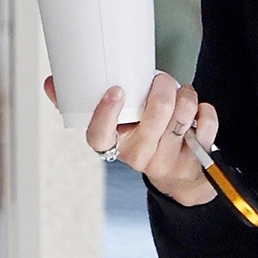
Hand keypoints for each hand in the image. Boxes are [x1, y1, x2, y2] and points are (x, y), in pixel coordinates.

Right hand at [43, 71, 219, 206]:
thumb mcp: (113, 129)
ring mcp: (170, 159)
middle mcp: (140, 156)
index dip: (105, 114)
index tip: (115, 90)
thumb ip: (82, 106)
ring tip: (181, 91)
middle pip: (153, 121)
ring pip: (181, 118)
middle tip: (161, 80)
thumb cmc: (142, 140)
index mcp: (114, 146)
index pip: (100, 137)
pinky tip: (198, 108)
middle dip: (161, 90)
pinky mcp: (197, 158)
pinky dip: (205, 109)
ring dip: (185, 95)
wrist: (180, 178)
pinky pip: (206, 124)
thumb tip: (50, 83)